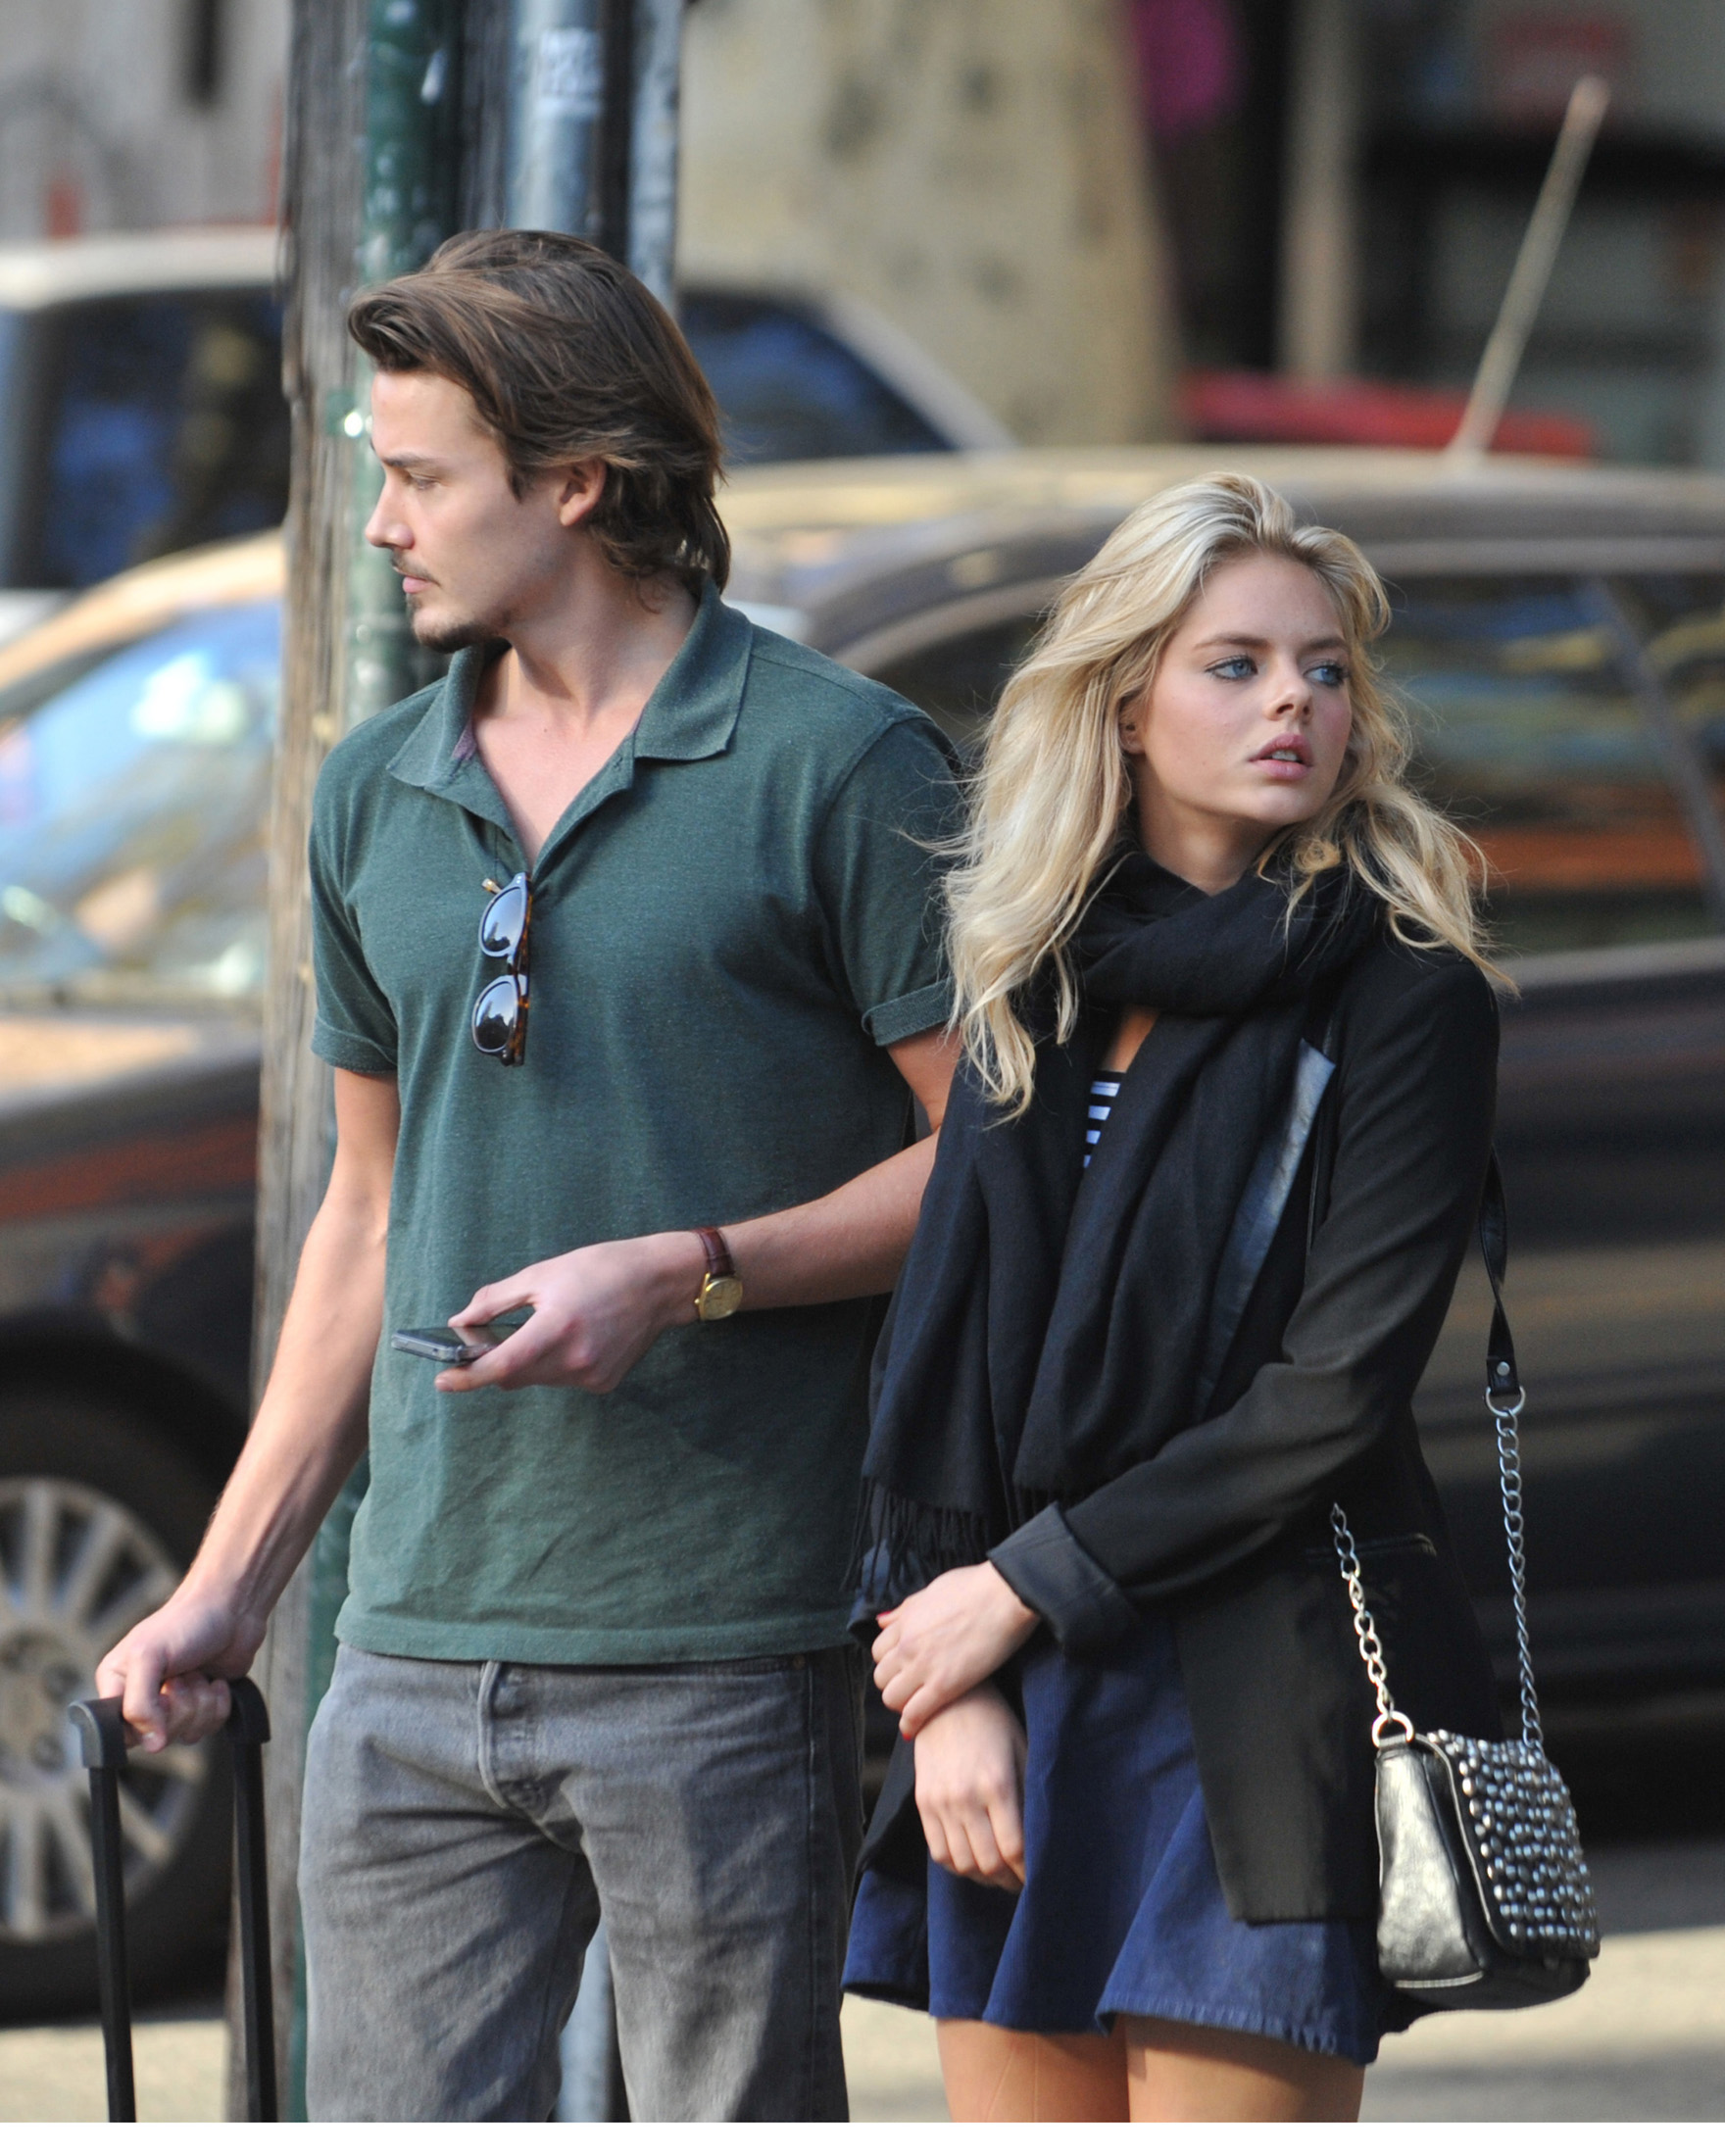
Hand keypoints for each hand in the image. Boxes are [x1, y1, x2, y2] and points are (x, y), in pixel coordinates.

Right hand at [96, 1585, 265, 1752]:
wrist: (233, 1608)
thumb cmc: (187, 1621)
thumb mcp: (148, 1656)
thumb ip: (138, 1703)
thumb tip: (151, 1744)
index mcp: (117, 1684)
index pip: (119, 1732)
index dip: (144, 1723)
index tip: (162, 1697)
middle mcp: (141, 1697)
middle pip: (155, 1738)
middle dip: (180, 1707)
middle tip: (183, 1676)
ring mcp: (173, 1702)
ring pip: (185, 1734)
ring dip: (201, 1703)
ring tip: (198, 1673)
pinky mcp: (202, 1704)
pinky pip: (209, 1727)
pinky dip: (218, 1703)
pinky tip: (215, 1680)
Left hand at [434, 1231, 706, 1394]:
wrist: (660, 1281)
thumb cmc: (601, 1268)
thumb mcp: (543, 1273)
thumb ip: (497, 1300)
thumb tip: (462, 1320)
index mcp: (555, 1329)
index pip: (501, 1366)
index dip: (467, 1377)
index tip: (443, 1380)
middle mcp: (574, 1360)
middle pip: (515, 1376)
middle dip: (499, 1360)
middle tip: (495, 1336)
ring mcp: (591, 1376)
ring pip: (539, 1379)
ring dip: (530, 1362)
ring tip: (550, 1325)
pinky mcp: (604, 1383)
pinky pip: (564, 1379)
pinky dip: (556, 1364)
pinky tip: (576, 1336)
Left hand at [873, 1561, 1038, 1738]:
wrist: (1006, 1595)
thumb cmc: (977, 1587)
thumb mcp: (933, 1590)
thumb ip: (907, 1608)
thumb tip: (883, 1619)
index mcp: (905, 1620)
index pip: (878, 1651)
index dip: (890, 1661)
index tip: (902, 1668)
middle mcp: (907, 1645)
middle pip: (881, 1676)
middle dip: (893, 1683)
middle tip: (911, 1687)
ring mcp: (923, 1666)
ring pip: (892, 1698)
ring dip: (901, 1703)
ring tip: (915, 1705)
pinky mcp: (944, 1686)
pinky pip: (914, 1713)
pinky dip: (911, 1724)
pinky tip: (915, 1729)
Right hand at [914, 1685, 1027, 1889]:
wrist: (947, 1701)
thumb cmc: (994, 1724)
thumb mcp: (1022, 1751)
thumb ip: (1030, 1795)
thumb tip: (1043, 1839)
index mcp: (997, 1784)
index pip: (1014, 1848)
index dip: (1028, 1872)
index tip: (1039, 1877)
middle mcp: (965, 1797)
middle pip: (988, 1863)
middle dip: (1010, 1881)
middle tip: (1022, 1882)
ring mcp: (940, 1802)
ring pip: (963, 1864)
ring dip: (985, 1879)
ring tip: (1000, 1875)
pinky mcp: (922, 1803)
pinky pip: (939, 1852)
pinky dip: (958, 1867)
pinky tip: (973, 1862)